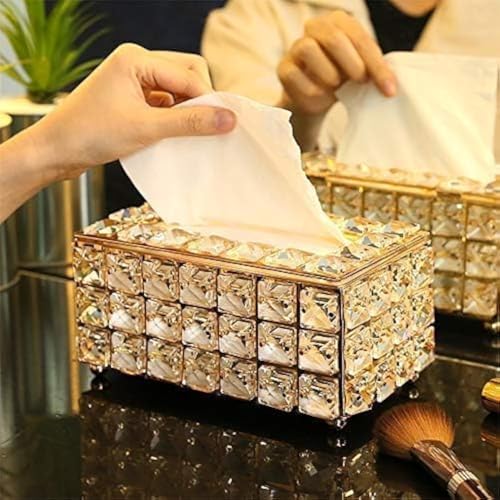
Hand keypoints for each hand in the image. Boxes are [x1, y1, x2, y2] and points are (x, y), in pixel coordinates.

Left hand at [31, 43, 235, 180]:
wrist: (56, 152)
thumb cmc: (92, 134)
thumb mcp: (146, 128)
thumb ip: (190, 122)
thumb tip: (228, 119)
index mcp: (136, 58)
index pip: (189, 73)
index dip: (208, 99)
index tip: (225, 125)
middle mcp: (136, 63)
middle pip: (186, 76)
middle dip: (199, 101)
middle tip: (206, 129)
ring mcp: (134, 81)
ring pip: (177, 91)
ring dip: (187, 112)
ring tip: (188, 136)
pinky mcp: (133, 99)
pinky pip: (165, 104)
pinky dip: (174, 119)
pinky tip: (173, 137)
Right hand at [278, 10, 396, 115]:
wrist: (315, 97)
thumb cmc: (342, 78)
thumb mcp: (361, 70)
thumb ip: (373, 68)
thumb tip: (391, 83)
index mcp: (339, 20)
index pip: (360, 37)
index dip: (377, 65)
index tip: (389, 89)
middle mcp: (315, 27)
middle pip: (334, 39)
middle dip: (353, 65)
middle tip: (361, 83)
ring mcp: (295, 46)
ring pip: (310, 51)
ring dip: (329, 75)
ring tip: (336, 87)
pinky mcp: (284, 68)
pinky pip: (296, 76)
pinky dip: (311, 90)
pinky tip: (319, 95)